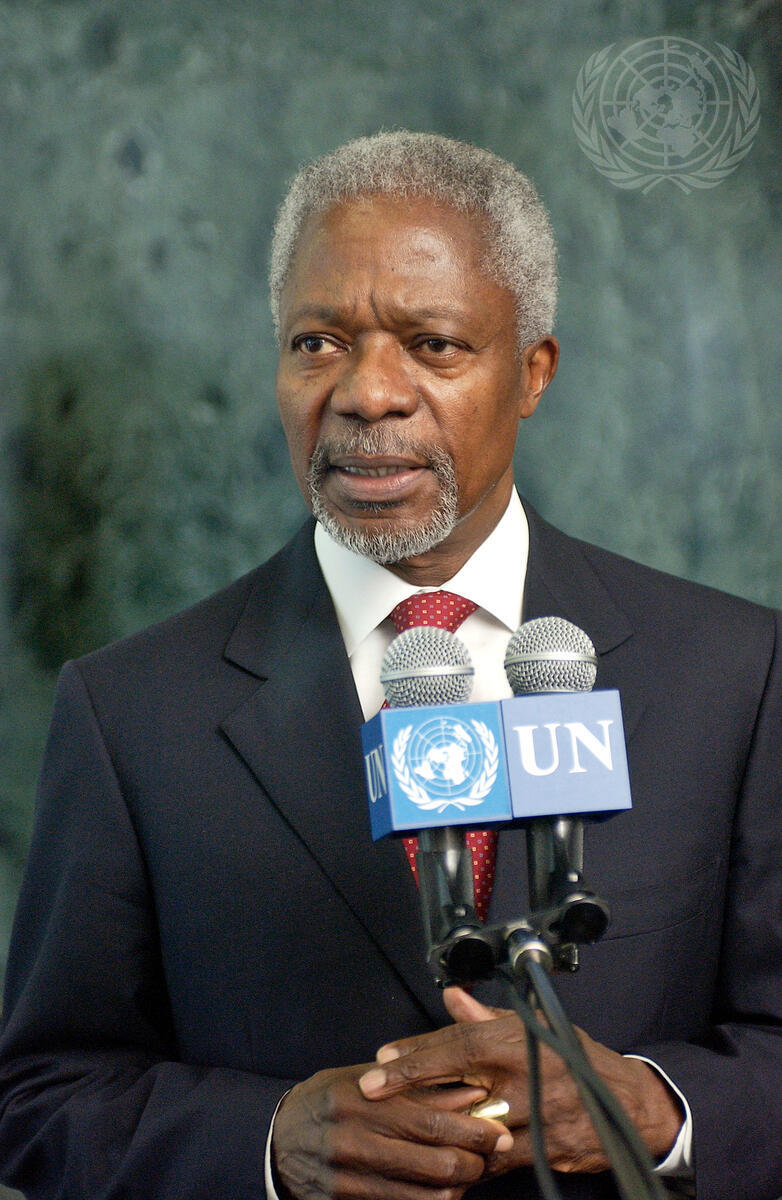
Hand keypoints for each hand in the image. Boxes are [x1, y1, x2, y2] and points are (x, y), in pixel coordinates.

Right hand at [272, 1060, 512, 1199]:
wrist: (277, 1141)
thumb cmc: (329, 1103)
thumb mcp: (366, 1080)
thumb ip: (417, 1087)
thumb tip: (473, 1092)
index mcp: (364, 1098)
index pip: (434, 1120)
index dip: (475, 1129)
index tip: (499, 1130)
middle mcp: (357, 1139)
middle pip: (437, 1162)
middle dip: (474, 1162)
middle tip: (489, 1155)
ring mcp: (351, 1177)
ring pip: (427, 1195)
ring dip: (457, 1187)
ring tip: (465, 1173)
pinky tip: (437, 1190)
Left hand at [358, 989, 682, 1176]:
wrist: (627, 1105)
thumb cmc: (574, 1058)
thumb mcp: (535, 1026)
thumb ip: (487, 1018)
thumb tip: (453, 997)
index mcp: (520, 1041)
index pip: (458, 1043)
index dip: (417, 1052)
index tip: (382, 1059)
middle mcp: (525, 1076)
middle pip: (455, 1085)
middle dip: (410, 1091)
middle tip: (371, 1092)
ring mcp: (534, 1118)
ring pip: (469, 1127)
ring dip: (432, 1128)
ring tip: (395, 1125)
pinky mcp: (541, 1151)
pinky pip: (492, 1160)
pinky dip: (465, 1159)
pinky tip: (439, 1158)